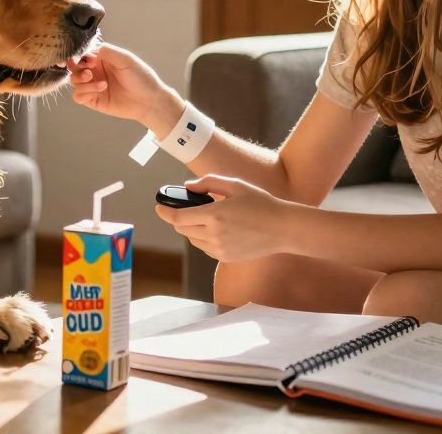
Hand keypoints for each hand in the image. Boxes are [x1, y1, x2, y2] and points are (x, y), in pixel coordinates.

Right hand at [68, 43, 181, 130]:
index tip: (91, 61)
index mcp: (102, 59)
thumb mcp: (125, 59)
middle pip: (74, 67)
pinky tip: (100, 91)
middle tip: (89, 73)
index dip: (81, 56)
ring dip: (83, 82)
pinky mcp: (94, 101)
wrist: (149, 101)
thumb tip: (87, 52)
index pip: (82, 54)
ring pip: (74, 81)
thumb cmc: (141, 78)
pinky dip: (84, 92)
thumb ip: (106, 51)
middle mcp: (96, 71)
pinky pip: (77, 96)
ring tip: (102, 84)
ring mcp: (93, 86)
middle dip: (76, 69)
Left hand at [155, 175, 292, 261]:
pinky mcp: (225, 257)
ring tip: (204, 217)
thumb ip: (208, 183)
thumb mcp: (235, 185)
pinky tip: (215, 229)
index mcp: (215, 215)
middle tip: (185, 209)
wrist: (283, 229)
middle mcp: (214, 235)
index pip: (179, 217)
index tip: (159, 207)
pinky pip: (205, 248)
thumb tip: (188, 186)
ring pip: (193, 239)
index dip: (165, 212)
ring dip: (191, 228)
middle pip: (182, 229)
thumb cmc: (261, 203)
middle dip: (179, 218)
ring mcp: (220, 249)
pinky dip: (203, 238)